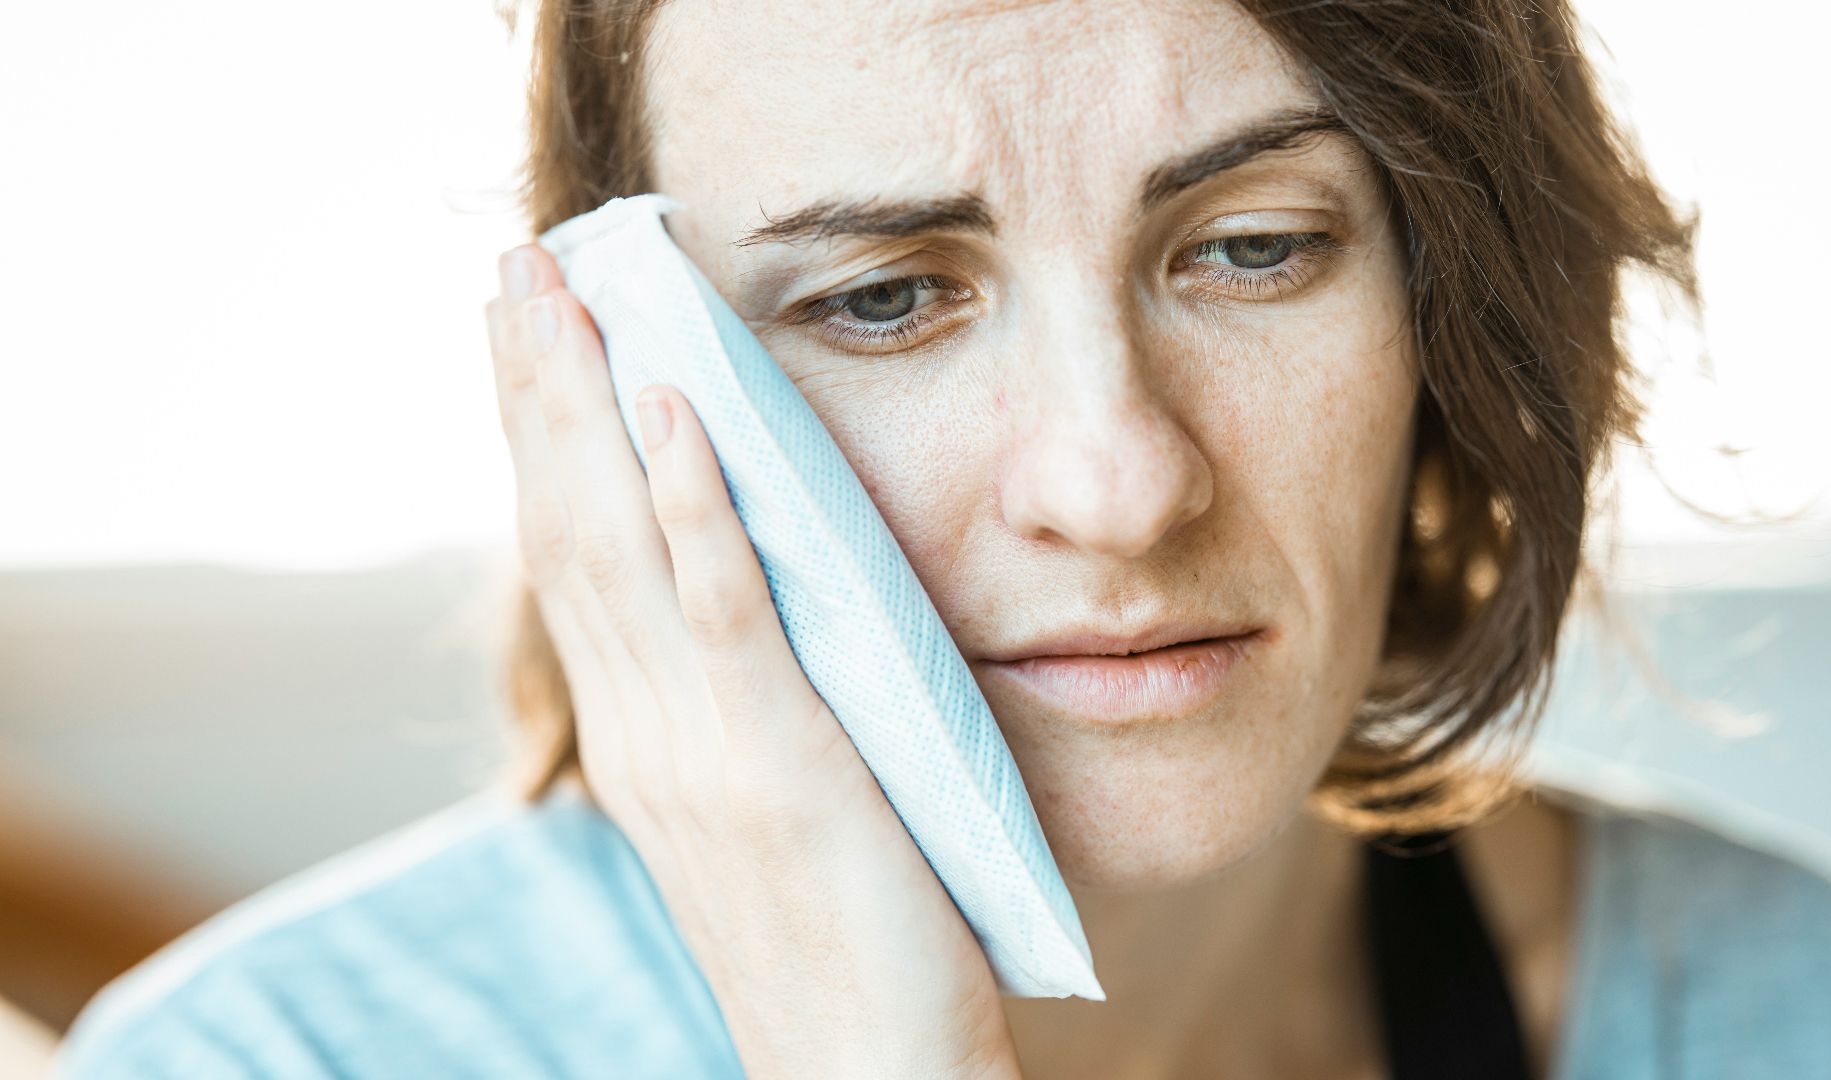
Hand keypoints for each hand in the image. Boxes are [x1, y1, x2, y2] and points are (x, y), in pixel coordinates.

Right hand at [485, 243, 1022, 1079]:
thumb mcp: (760, 809)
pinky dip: (689, 501)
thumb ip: (733, 708)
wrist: (866, 1075)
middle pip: (566, 526)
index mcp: (641, 741)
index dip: (539, 437)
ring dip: (584, 406)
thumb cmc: (834, 943)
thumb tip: (740, 608)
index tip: (524, 331)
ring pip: (617, 543)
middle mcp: (645, 733)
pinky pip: (724, 610)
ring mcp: (701, 748)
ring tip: (561, 291)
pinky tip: (669, 408)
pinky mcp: (782, 763)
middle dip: (536, 388)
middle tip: (514, 264)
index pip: (570, 557)